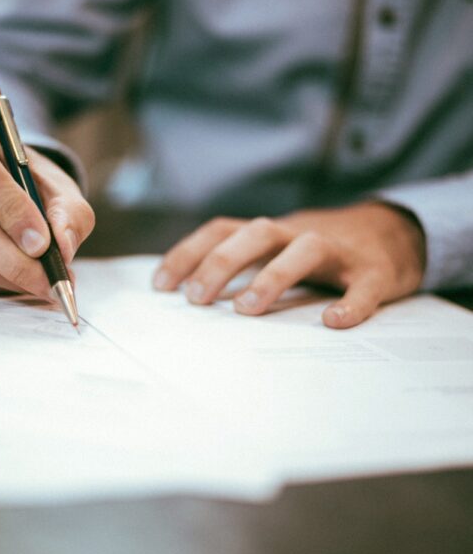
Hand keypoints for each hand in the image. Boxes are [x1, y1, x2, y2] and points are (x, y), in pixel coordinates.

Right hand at [0, 124, 94, 296]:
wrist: (7, 196)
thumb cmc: (33, 188)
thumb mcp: (61, 192)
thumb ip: (69, 214)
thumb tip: (63, 247)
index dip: (13, 213)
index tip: (43, 244)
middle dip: (16, 262)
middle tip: (51, 281)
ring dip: (9, 278)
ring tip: (44, 283)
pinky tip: (17, 281)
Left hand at [153, 203, 425, 327]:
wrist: (392, 233)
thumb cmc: (319, 251)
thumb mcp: (277, 249)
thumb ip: (244, 263)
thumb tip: (191, 295)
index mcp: (271, 233)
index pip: (222, 230)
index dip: (188, 253)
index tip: (160, 285)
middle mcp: (299, 234)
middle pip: (257, 233)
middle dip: (221, 262)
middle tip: (196, 299)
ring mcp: (339, 251)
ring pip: (306, 249)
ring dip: (273, 276)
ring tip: (245, 309)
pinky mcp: (375, 271)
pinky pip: (365, 286)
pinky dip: (351, 303)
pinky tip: (333, 322)